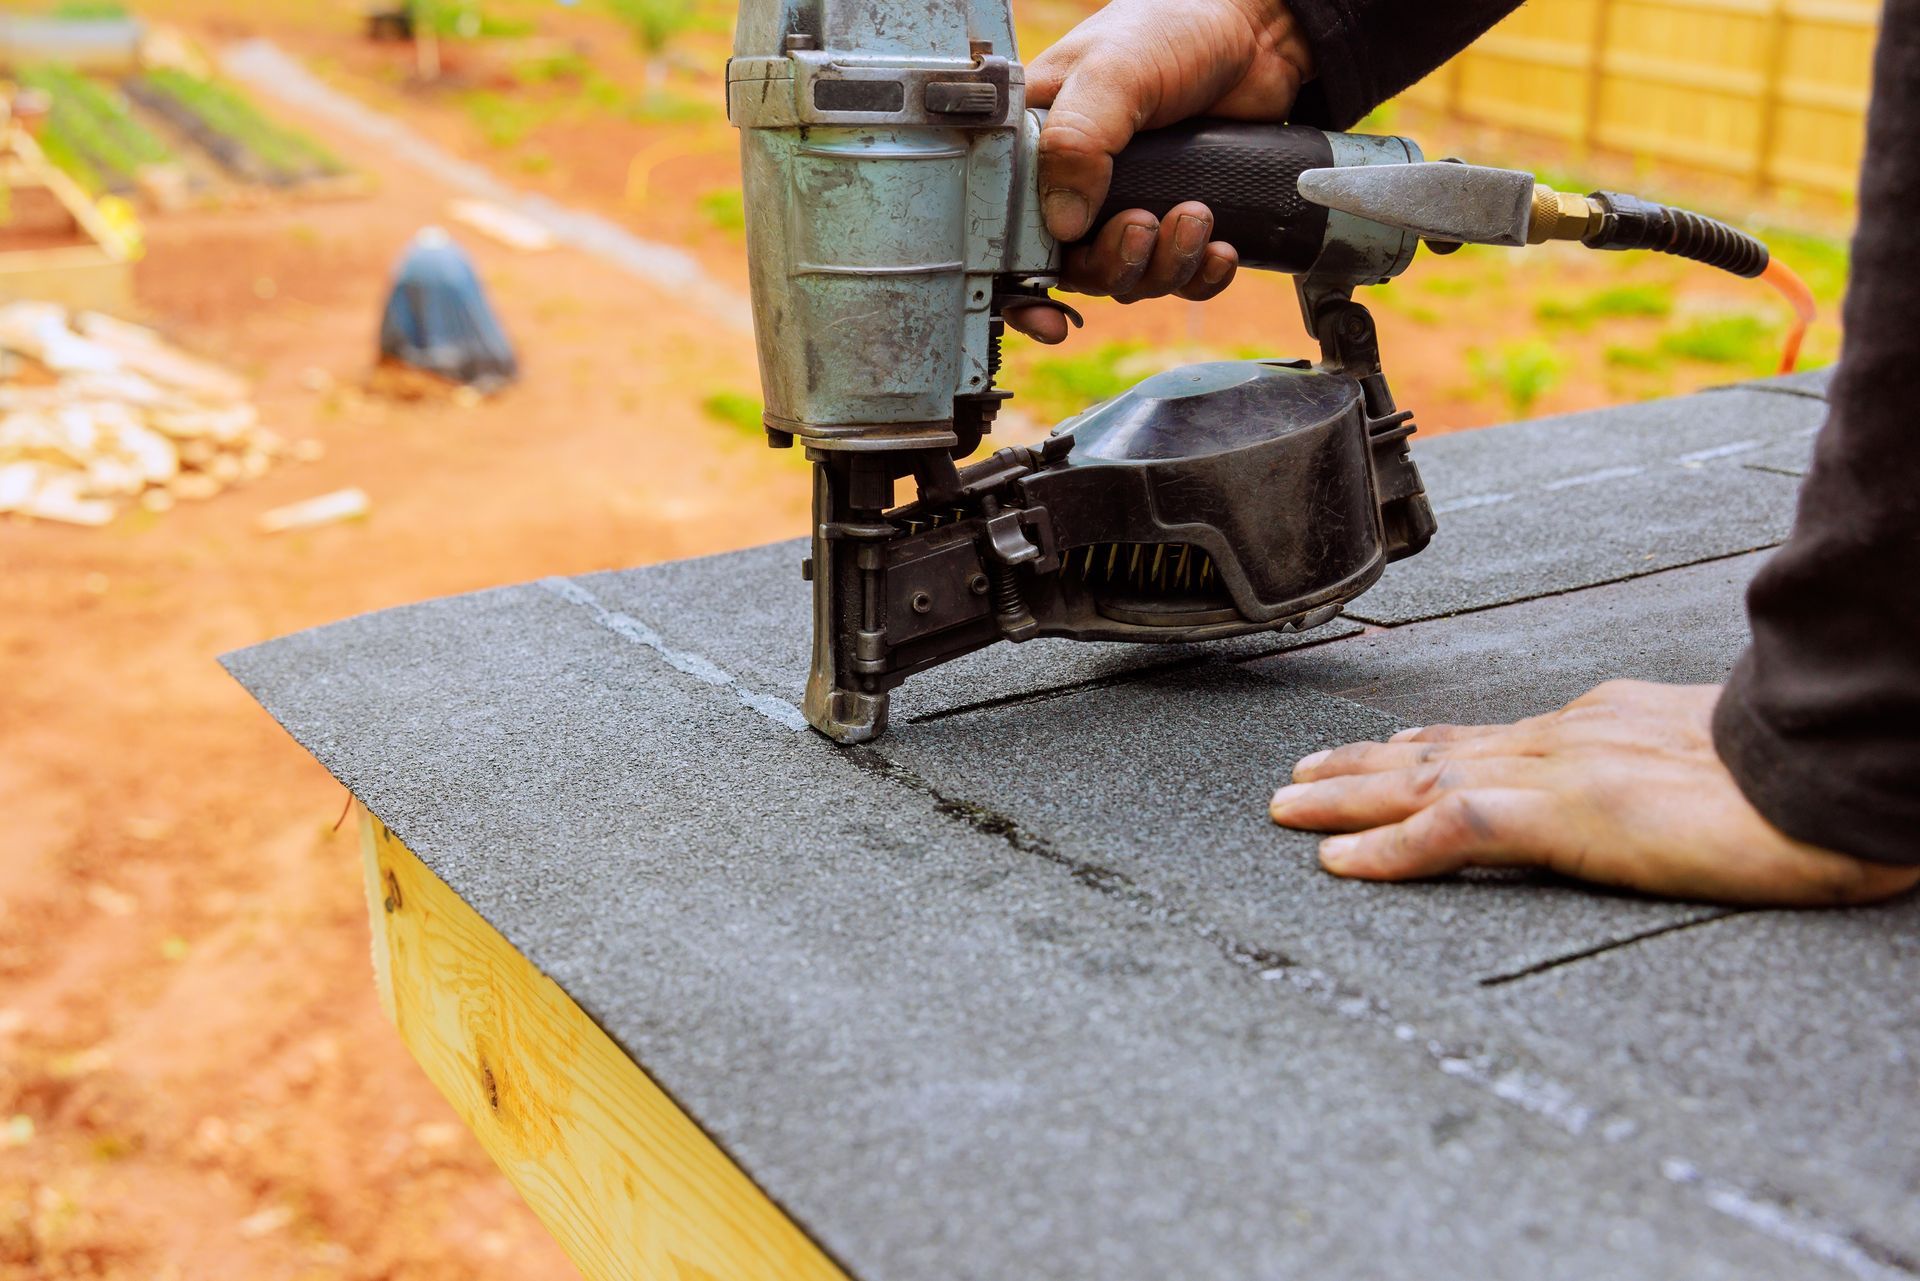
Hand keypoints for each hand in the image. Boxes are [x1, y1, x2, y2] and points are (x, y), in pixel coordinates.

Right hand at [1007, 0, 1313, 343]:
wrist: (1259, 34)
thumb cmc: (1172, 28)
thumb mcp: (1112, 71)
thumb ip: (1076, 140)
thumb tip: (1061, 224)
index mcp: (1037, 147)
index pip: (1008, 229)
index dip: (1020, 282)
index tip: (1042, 313)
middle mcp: (1075, 182)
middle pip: (1076, 267)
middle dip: (1115, 263)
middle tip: (1143, 226)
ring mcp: (1127, 203)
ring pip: (1129, 277)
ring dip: (1164, 266)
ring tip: (1197, 218)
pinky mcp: (1177, 216)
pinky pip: (1180, 277)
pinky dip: (1200, 277)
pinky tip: (1219, 252)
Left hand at [1267, 681, 1919, 906]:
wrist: (1831, 770)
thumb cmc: (1791, 778)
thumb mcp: (1707, 765)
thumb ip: (1657, 774)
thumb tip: (1648, 794)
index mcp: (1599, 725)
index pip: (1491, 736)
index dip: (1425, 746)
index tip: (1384, 750)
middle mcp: (1563, 737)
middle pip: (1438, 750)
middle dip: (1361, 765)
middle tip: (1298, 776)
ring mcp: (1557, 770)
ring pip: (1422, 781)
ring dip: (1346, 796)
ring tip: (1285, 808)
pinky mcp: (1566, 814)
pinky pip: (1451, 831)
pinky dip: (1389, 848)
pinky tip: (1338, 863)